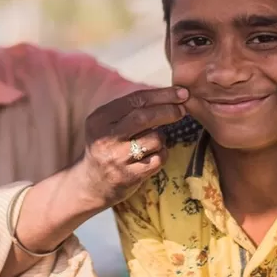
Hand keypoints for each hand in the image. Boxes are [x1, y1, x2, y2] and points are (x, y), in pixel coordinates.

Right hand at [73, 87, 189, 210]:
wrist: (93, 183)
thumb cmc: (108, 146)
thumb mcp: (108, 123)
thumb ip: (131, 109)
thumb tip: (169, 95)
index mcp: (100, 119)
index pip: (135, 100)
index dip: (162, 95)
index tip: (181, 93)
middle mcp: (106, 137)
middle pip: (145, 117)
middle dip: (169, 111)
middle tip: (183, 110)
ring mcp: (117, 158)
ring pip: (155, 139)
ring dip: (162, 137)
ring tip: (155, 141)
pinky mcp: (129, 176)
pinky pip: (158, 159)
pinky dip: (162, 154)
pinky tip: (154, 155)